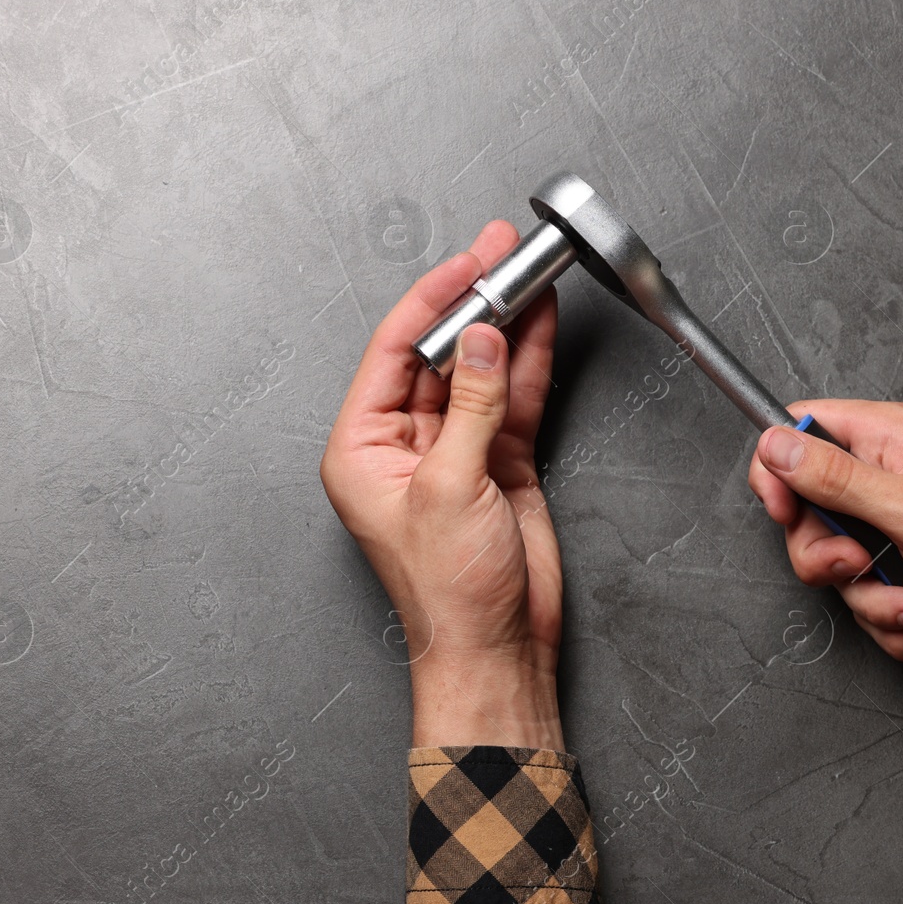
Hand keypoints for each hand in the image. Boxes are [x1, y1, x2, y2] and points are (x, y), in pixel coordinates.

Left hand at [321, 222, 564, 749]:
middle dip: (471, 302)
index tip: (465, 263)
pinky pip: (511, 397)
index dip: (431, 301)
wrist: (497, 650)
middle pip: (438, 354)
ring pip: (479, 369)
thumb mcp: (452, 489)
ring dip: (504, 323)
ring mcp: (454, 451)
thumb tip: (480, 340)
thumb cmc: (450, 597)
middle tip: (500, 252)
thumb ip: (470, 406)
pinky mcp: (498, 463)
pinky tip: (540, 322)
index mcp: (362, 450)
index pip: (393, 352)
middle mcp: (403, 446)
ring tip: (528, 273)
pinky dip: (529, 360)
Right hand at [748, 400, 902, 688]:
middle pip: (812, 511)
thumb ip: (835, 477)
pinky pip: (875, 598)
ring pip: (844, 567)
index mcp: (893, 436)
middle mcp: (895, 473)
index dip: (779, 471)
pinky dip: (901, 621)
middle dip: (831, 559)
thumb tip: (773, 443)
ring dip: (877, 601)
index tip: (786, 513)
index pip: (802, 429)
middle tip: (861, 568)